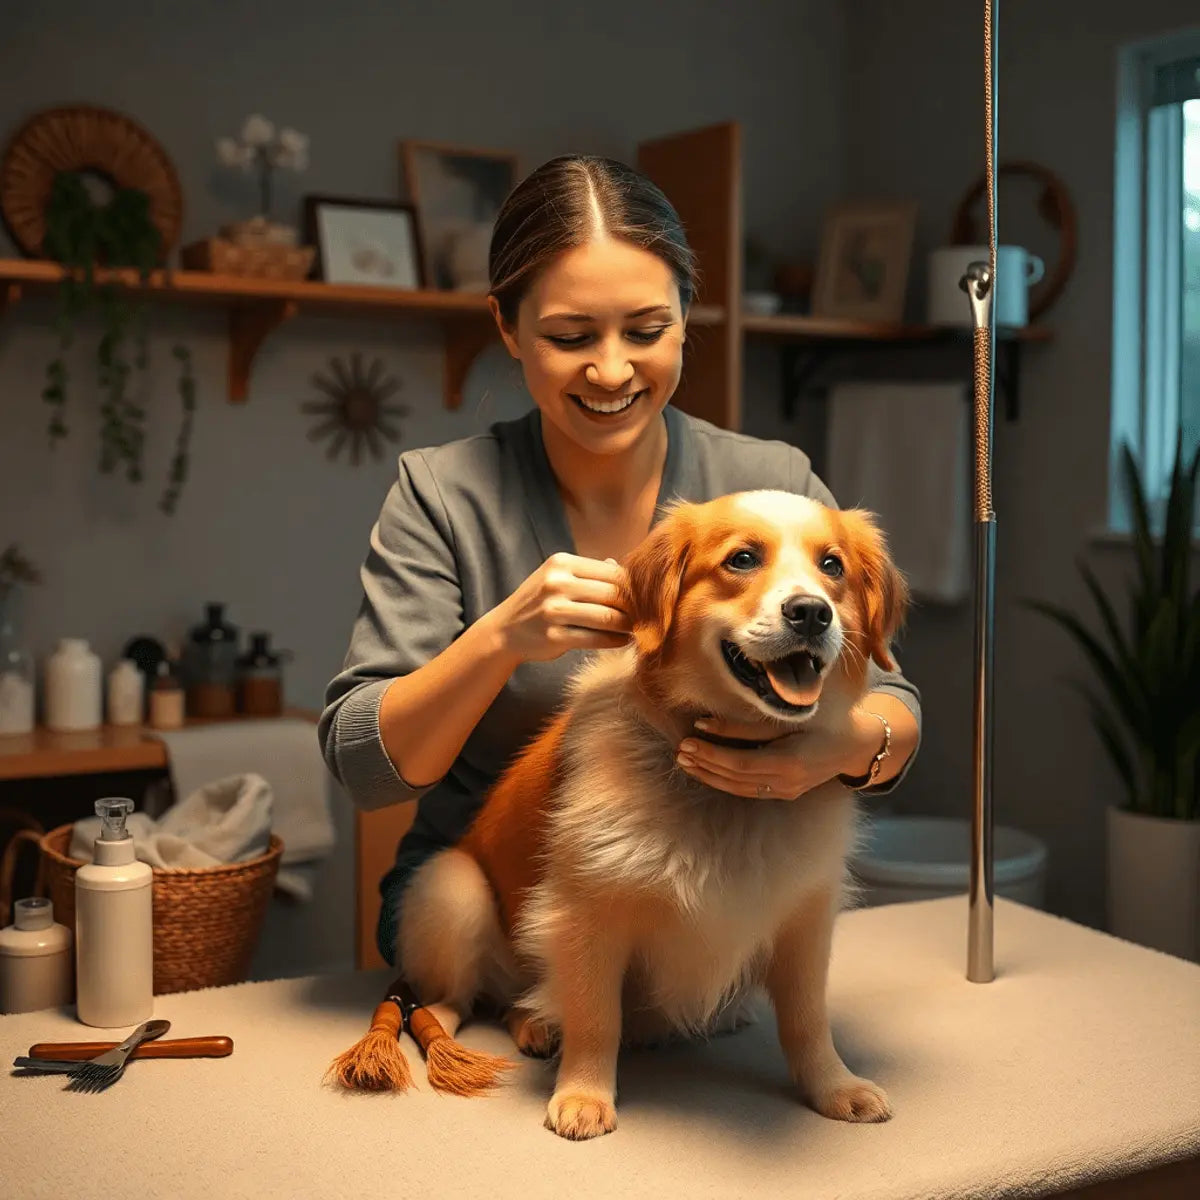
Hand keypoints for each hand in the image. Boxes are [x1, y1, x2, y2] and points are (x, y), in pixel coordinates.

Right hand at [491, 552, 631, 663]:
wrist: (505, 630)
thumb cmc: (539, 602)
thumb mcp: (557, 577)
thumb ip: (589, 572)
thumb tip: (622, 567)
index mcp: (561, 563)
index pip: (611, 571)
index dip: (632, 586)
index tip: (642, 597)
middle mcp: (556, 583)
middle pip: (612, 593)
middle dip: (633, 606)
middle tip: (645, 615)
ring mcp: (553, 610)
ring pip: (607, 617)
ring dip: (627, 625)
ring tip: (636, 628)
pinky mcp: (555, 636)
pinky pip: (596, 639)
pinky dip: (615, 641)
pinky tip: (623, 641)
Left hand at [673, 708, 882, 799]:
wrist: (856, 744)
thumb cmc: (825, 721)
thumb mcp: (789, 716)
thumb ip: (748, 724)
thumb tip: (705, 724)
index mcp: (789, 762)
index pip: (739, 763)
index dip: (711, 755)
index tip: (688, 741)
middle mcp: (786, 782)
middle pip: (735, 778)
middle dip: (704, 765)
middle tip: (680, 752)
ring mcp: (786, 791)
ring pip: (739, 788)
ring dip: (710, 776)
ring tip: (687, 762)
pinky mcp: (785, 792)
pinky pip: (749, 791)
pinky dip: (725, 782)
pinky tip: (709, 772)